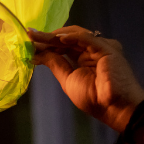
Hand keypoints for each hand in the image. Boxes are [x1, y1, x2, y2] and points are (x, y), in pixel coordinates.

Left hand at [29, 27, 143, 132]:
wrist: (113, 107)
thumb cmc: (93, 98)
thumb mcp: (68, 80)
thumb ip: (56, 64)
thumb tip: (39, 54)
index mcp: (84, 58)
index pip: (63, 46)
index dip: (47, 44)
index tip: (30, 43)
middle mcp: (93, 50)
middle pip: (67, 39)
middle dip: (48, 38)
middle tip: (30, 36)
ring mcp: (100, 47)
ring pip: (75, 36)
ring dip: (56, 36)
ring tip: (39, 38)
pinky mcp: (107, 48)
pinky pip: (88, 38)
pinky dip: (73, 36)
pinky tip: (58, 38)